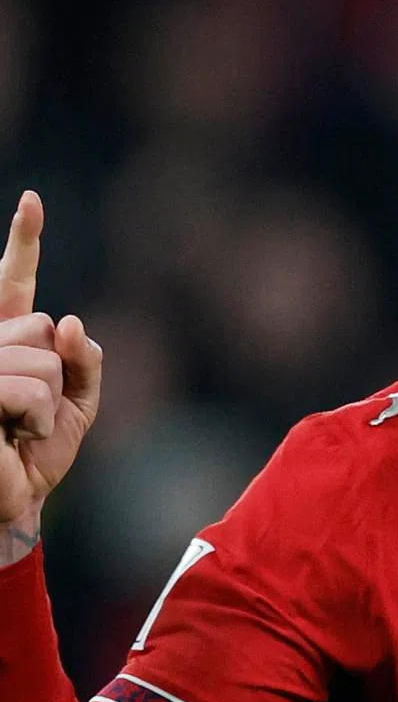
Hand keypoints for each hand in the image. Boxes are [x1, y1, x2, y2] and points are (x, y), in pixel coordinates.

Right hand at [0, 191, 101, 525]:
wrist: (14, 499)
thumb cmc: (39, 451)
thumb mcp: (80, 403)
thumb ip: (85, 359)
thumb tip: (71, 321)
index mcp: (8, 340)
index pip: (14, 284)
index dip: (24, 243)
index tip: (33, 202)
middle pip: (45, 329)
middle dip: (55, 376)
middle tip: (28, 414)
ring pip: (40, 360)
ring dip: (46, 405)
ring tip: (18, 428)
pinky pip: (28, 389)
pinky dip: (38, 418)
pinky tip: (12, 436)